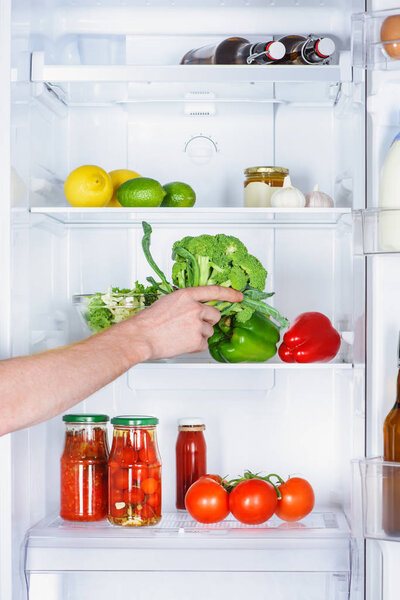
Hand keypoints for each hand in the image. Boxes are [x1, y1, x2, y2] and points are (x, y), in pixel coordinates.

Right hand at [126, 286, 242, 359]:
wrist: (140, 337)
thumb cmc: (148, 321)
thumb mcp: (168, 302)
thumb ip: (185, 303)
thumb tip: (197, 308)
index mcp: (186, 295)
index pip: (214, 291)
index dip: (229, 293)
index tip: (239, 296)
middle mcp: (195, 308)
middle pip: (215, 314)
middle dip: (207, 321)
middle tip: (191, 326)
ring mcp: (197, 324)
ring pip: (209, 331)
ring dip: (200, 335)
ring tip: (180, 336)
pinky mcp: (197, 340)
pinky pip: (204, 344)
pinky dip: (196, 346)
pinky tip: (181, 343)